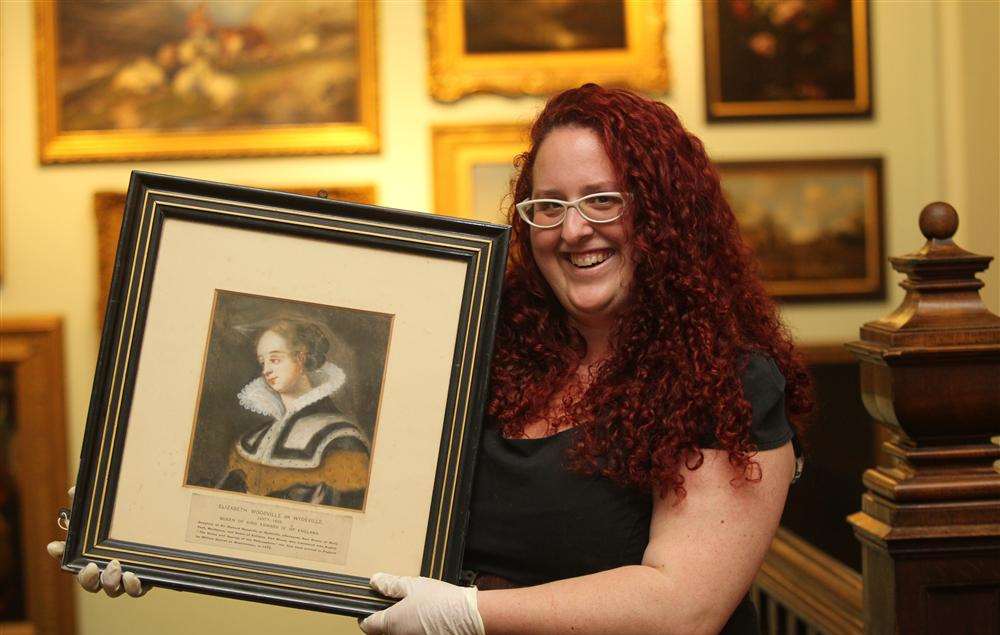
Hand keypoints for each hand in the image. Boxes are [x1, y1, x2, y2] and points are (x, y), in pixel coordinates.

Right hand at [45, 486, 149, 597]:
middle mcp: (106, 571)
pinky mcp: (145, 581)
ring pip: (112, 590)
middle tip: (91, 566)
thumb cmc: (129, 522)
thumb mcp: (110, 512)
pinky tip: (132, 575)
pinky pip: (136, 590)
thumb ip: (92, 504)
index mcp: (93, 555)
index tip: (55, 545)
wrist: (163, 529)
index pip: (70, 557)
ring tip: (115, 567)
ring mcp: (124, 579)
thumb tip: (74, 490)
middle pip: (90, 583)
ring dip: (110, 582)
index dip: (61, 553)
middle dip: (87, 577)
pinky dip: (132, 586)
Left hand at [359, 573, 483, 634]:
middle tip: (394, 605)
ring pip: (397, 634)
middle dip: (383, 620)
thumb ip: (391, 584)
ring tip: (413, 610)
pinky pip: (411, 634)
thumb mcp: (413, 585)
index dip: (365, 615)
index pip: (367, 625)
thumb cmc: (443, 601)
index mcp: (391, 623)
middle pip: (381, 633)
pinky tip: (424, 618)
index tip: (369, 608)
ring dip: (399, 625)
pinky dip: (413, 628)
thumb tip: (375, 581)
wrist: (469, 617)